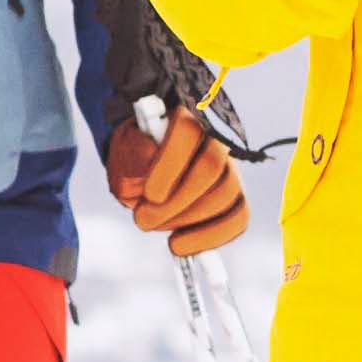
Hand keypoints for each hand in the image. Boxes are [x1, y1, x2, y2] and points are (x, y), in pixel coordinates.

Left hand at [104, 109, 246, 254]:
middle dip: (177, 201)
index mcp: (184, 116)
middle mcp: (214, 139)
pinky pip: (238, 218)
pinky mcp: (235, 196)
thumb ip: (131, 163)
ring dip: (187, 220)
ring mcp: (229, 168)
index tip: (149, 195)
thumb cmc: (135, 155)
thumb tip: (144, 182)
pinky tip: (180, 246)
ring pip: (225, 194)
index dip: (171, 166)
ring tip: (154, 226)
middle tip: (143, 219)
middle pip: (211, 167)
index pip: (187, 133)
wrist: (146, 161)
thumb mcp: (123, 154)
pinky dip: (211, 237)